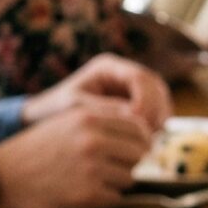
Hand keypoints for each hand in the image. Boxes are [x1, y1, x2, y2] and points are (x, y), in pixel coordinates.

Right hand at [0, 96, 156, 207]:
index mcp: (88, 117)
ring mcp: (92, 168)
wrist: (1, 177)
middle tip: (114, 167)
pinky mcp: (88, 195)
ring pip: (130, 177)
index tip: (135, 148)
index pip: (137, 127)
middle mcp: (93, 140)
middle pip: (139, 152)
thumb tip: (144, 134)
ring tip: (92, 180)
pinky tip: (83, 193)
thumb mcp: (65, 122)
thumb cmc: (34, 150)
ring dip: (116, 182)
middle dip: (131, 161)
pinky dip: (104, 199)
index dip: (140, 139)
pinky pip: (116, 198)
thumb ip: (101, 123)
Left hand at [23, 52, 170, 131]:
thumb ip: (104, 109)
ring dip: (160, 118)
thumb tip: (133, 117)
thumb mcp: (77, 107)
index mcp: (108, 67)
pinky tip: (148, 140)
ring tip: (150, 138)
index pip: (138, 77)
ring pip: (159, 98)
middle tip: (150, 132)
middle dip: (155, 109)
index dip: (144, 99)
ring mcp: (131, 89)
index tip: (137, 120)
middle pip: (155, 86)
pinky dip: (156, 125)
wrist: (47, 118)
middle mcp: (123, 74)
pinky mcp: (135, 104)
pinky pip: (155, 112)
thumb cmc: (57, 110)